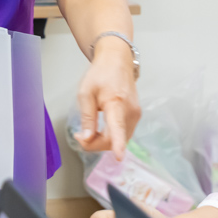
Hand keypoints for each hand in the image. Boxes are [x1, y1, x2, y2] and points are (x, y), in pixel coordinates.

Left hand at [73, 41, 140, 156]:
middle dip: (96, 144)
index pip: (117, 127)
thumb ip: (87, 117)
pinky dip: (112, 136)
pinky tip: (101, 129)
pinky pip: (123, 133)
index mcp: (116, 103)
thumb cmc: (100, 74)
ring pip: (120, 138)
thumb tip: (86, 138)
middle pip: (115, 139)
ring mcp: (136, 115)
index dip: (118, 144)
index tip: (119, 156)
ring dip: (103, 141)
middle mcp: (130, 111)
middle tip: (80, 136)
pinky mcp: (137, 116)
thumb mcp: (85, 93)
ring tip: (89, 131)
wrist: (118, 61)